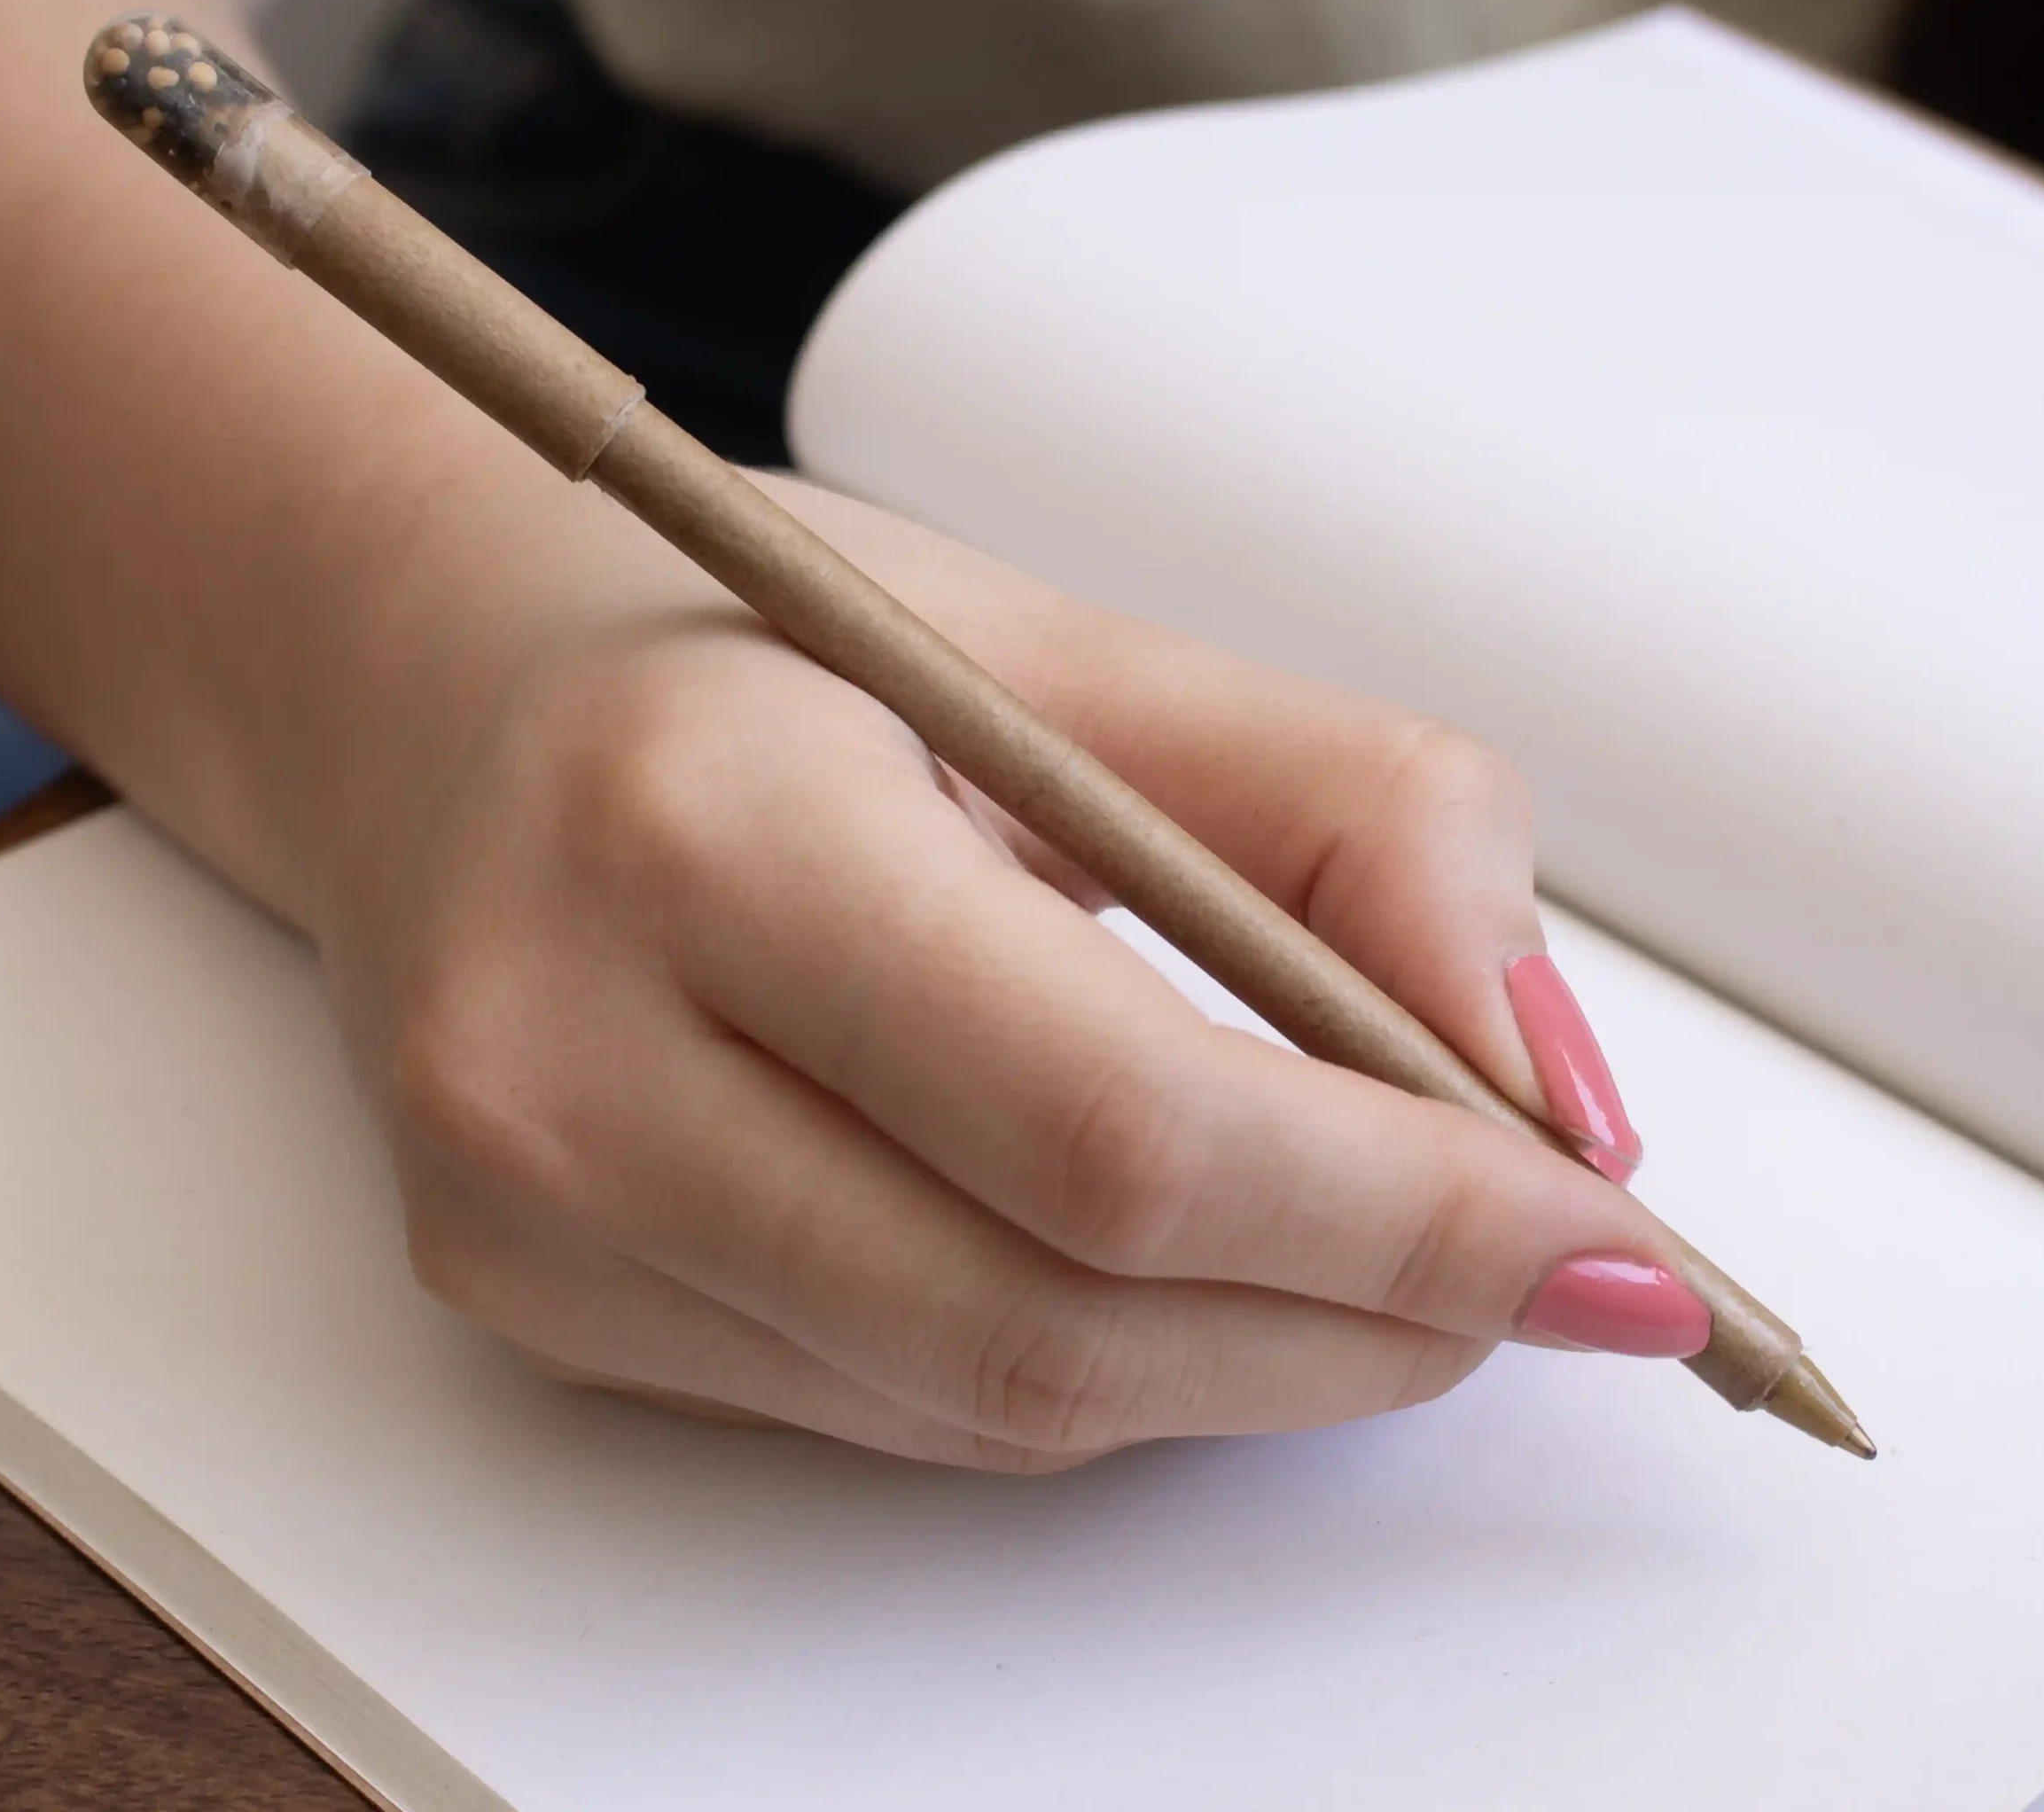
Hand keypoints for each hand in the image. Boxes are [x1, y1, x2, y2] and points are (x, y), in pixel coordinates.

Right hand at [320, 474, 1688, 1470]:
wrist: (437, 695)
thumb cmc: (745, 641)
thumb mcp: (1057, 642)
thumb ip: (1343, 820)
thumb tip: (1548, 1090)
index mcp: (701, 821)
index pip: (1109, 1124)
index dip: (1398, 1215)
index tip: (1606, 1238)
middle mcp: (566, 1052)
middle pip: (1055, 1316)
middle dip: (1363, 1322)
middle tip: (1541, 1265)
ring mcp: (525, 1213)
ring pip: (984, 1401)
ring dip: (1246, 1364)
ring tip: (1389, 1262)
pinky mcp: (527, 1301)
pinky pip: (885, 1403)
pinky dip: (1083, 1357)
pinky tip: (1167, 1262)